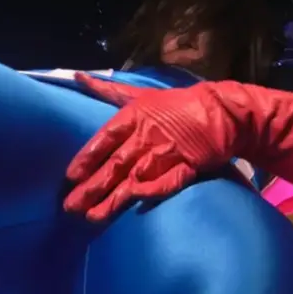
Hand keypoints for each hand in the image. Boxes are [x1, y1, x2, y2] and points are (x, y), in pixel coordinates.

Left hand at [63, 73, 240, 221]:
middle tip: (71, 207)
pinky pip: (167, 182)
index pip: (104, 139)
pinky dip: (152, 191)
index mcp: (134, 117)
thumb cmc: (177, 104)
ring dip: (113, 199)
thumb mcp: (140, 94)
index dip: (87, 158)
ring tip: (92, 218)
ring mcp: (166, 154)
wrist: (221, 112)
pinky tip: (135, 204)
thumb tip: (78, 76)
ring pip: (134, 179)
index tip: (70, 176)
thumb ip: (108, 90)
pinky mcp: (186, 167)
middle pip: (114, 165)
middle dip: (92, 187)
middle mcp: (146, 137)